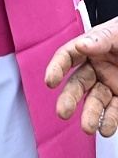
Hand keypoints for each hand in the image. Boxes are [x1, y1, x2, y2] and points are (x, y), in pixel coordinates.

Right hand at [45, 18, 117, 135]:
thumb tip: (81, 45)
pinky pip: (115, 110)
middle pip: (78, 84)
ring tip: (89, 128)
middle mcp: (97, 67)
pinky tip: (106, 129)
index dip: (56, 68)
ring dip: (90, 114)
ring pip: (95, 100)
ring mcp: (110, 83)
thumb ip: (101, 38)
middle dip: (69, 98)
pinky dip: (109, 121)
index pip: (67, 57)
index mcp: (91, 47)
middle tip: (63, 112)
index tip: (50, 81)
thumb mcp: (117, 32)